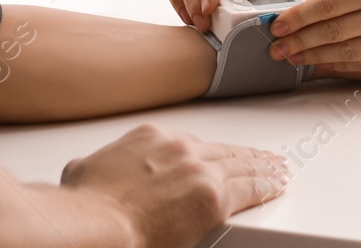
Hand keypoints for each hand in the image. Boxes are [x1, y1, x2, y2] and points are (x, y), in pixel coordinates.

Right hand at [61, 124, 288, 247]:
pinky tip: (276, 185)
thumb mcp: (82, 170)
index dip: (206, 152)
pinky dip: (266, 186)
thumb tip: (89, 172)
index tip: (214, 155)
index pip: (188, 143)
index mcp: (151, 138)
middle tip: (262, 156)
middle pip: (220, 149)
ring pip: (240, 164)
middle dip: (243, 154)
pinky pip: (250, 189)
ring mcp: (198, 170)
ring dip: (262, 166)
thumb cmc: (86, 205)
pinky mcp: (213, 198)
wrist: (98, 223)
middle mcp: (179, 148)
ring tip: (278, 168)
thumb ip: (98, 165)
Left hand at [266, 0, 360, 77]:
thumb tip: (307, 9)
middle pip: (332, 31)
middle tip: (275, 47)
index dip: (299, 17)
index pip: (329, 4)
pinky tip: (320, 65)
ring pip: (344, 53)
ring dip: (313, 57)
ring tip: (292, 57)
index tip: (278, 25)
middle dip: (299, 41)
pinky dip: (338, 66)